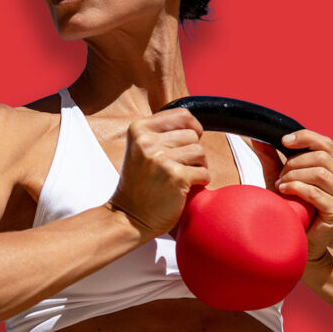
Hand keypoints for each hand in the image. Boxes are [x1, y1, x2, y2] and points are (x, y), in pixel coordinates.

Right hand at [109, 108, 210, 238]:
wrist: (128, 217)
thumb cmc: (139, 184)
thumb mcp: (140, 149)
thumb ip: (160, 133)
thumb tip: (194, 125)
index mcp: (138, 129)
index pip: (181, 114)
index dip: (192, 127)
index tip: (191, 139)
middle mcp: (147, 141)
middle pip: (192, 135)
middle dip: (192, 151)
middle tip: (180, 167)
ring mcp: (161, 159)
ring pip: (200, 152)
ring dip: (198, 166)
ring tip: (183, 176)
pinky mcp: (176, 177)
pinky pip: (204, 172)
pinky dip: (200, 181)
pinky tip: (185, 188)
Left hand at [275, 129, 332, 261]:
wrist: (298, 246)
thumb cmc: (292, 212)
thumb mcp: (281, 180)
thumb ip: (272, 159)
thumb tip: (259, 138)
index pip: (327, 144)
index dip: (305, 138)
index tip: (283, 141)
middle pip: (322, 156)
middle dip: (295, 163)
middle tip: (281, 176)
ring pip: (320, 173)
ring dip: (295, 176)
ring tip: (281, 186)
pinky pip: (316, 193)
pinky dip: (297, 188)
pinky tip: (284, 192)